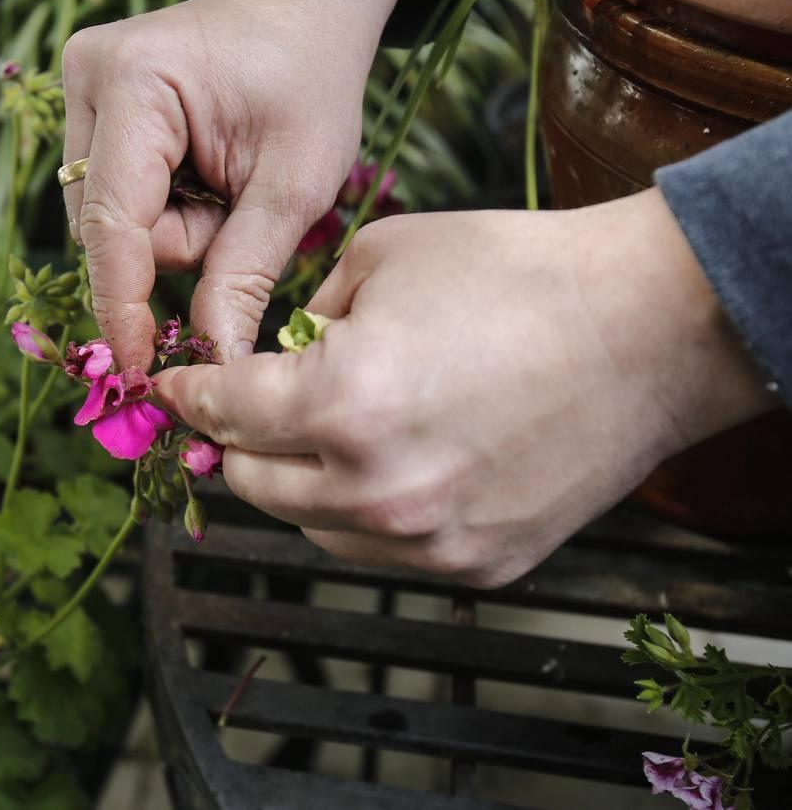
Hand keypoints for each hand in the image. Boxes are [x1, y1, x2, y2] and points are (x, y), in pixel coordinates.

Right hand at [60, 0, 417, 368]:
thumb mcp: (295, 183)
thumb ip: (245, 274)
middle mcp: (86, 79)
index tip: (136, 371)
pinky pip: (110, 200)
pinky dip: (159, 211)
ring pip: (105, 222)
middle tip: (238, 207)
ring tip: (222, 183)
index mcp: (136, 81)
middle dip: (175, 246)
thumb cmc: (310, 82)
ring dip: (168, 231)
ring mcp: (77, 90)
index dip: (123, 305)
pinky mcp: (84, 107)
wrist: (303, 10)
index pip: (114, 222)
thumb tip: (214, 362)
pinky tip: (197, 175)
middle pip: (107, 228)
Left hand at [156, 190, 775, 586]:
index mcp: (339, 404)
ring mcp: (426, 540)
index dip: (189, 394)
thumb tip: (274, 353)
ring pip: (309, 526)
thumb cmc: (518, 274)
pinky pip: (377, 550)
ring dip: (296, 480)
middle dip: (234, 440)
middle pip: (251, 483)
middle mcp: (374, 489)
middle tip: (242, 408)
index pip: (223, 413)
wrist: (649, 327)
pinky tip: (384, 463)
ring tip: (322, 431)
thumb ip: (306, 317)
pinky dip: (359, 511)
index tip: (173, 390)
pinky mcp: (474, 565)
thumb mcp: (381, 257)